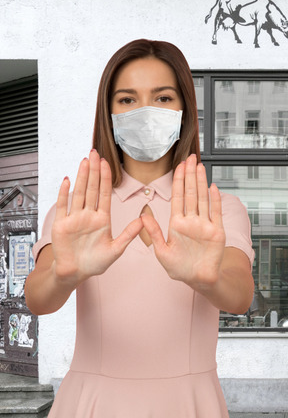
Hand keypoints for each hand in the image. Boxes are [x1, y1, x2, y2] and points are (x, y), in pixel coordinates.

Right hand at [52, 149, 142, 285]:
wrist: (75, 273)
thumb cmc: (95, 263)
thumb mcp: (116, 250)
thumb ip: (129, 234)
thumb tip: (144, 220)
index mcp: (102, 219)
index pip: (105, 194)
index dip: (106, 178)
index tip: (107, 164)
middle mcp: (88, 215)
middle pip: (92, 189)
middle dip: (94, 171)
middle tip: (95, 154)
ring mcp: (74, 218)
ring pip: (79, 193)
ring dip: (81, 177)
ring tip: (84, 161)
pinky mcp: (61, 224)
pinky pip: (63, 206)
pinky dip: (64, 193)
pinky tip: (67, 180)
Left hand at [141, 154, 225, 290]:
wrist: (198, 280)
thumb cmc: (179, 268)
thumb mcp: (161, 251)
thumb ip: (153, 232)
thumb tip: (142, 215)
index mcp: (176, 223)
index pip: (177, 197)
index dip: (178, 181)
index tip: (178, 166)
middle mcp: (191, 221)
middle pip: (190, 193)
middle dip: (190, 175)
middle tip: (190, 158)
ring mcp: (204, 225)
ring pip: (202, 199)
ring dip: (201, 183)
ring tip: (200, 167)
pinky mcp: (217, 232)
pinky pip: (216, 213)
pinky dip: (215, 201)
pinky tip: (213, 187)